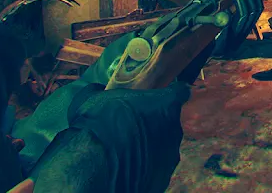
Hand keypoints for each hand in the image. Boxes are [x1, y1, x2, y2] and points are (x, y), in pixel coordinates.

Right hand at [66, 82, 189, 192]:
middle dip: (154, 125)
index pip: (179, 92)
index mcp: (165, 105)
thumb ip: (102, 92)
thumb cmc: (97, 124)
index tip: (159, 98)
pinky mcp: (162, 180)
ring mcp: (170, 157)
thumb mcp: (92, 98)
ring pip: (163, 148)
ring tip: (125, 151)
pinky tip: (126, 168)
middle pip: (169, 124)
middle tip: (131, 128)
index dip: (169, 94)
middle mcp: (174, 130)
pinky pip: (155, 170)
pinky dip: (145, 168)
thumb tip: (96, 90)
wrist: (94, 165)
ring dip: (149, 148)